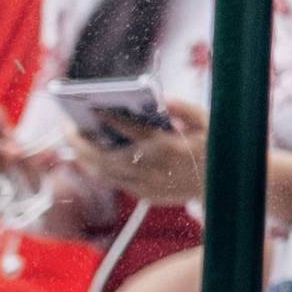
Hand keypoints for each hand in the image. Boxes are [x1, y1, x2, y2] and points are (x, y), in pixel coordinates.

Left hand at [68, 97, 208, 206]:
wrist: (224, 187)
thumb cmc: (215, 148)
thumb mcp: (207, 121)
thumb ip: (183, 107)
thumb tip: (161, 96)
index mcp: (167, 146)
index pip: (129, 129)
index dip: (108, 117)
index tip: (93, 106)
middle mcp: (152, 168)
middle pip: (104, 157)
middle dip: (81, 142)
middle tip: (67, 128)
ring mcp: (146, 185)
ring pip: (104, 173)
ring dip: (84, 157)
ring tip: (73, 141)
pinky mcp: (144, 195)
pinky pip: (114, 181)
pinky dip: (99, 168)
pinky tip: (92, 157)